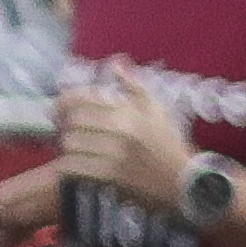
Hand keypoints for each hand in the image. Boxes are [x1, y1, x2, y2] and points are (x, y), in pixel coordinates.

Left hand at [52, 72, 195, 214]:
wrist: (186, 184)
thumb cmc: (170, 146)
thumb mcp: (158, 111)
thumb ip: (135, 86)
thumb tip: (117, 62)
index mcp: (130, 113)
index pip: (83, 99)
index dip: (64, 102)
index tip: (59, 109)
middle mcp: (121, 132)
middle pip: (73, 122)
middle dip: (64, 126)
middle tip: (65, 131)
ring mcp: (115, 155)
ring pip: (71, 144)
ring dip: (67, 147)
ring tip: (72, 149)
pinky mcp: (111, 177)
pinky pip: (74, 167)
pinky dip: (68, 166)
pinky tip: (74, 166)